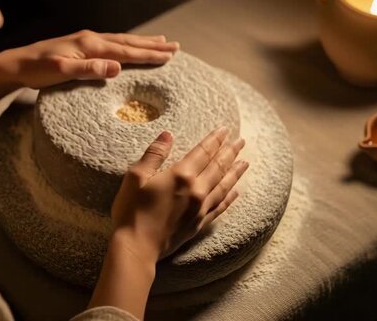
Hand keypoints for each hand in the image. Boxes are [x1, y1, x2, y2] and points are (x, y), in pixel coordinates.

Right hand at [111, 127, 247, 261]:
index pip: (203, 152)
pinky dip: (230, 198)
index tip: (225, 129)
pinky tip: (236, 192)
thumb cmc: (132, 210)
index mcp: (181, 175)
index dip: (214, 139)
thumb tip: (168, 134)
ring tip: (245, 162)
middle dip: (230, 152)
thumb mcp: (136, 176)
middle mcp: (197, 190)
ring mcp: (200, 208)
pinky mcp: (199, 224)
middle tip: (241, 141)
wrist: (137, 246)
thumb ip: (154, 154)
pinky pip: (220, 207)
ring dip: (235, 172)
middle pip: (218, 167)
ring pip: (224, 186)